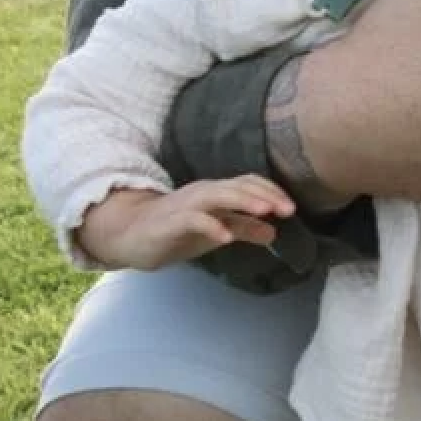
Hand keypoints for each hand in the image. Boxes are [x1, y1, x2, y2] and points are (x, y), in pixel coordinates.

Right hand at [75, 177, 295, 270]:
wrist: (128, 236)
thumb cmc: (177, 231)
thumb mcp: (216, 230)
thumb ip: (244, 229)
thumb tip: (274, 233)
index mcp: (216, 192)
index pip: (248, 183)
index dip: (271, 191)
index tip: (292, 208)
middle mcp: (203, 193)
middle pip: (237, 185)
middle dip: (265, 195)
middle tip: (289, 209)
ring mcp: (185, 206)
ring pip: (216, 195)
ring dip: (243, 201)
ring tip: (265, 211)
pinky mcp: (168, 223)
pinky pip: (191, 220)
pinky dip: (210, 226)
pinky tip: (226, 237)